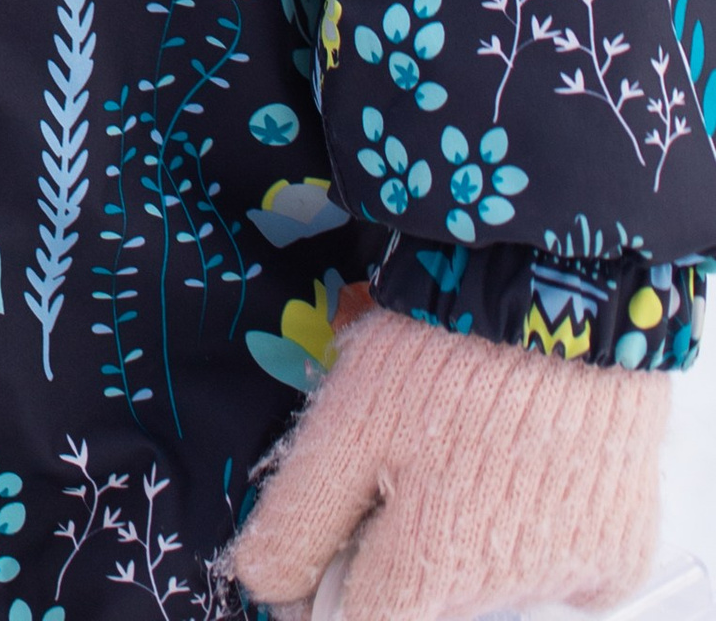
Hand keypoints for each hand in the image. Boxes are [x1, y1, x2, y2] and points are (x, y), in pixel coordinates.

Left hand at [228, 307, 668, 620]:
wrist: (557, 294)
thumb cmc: (442, 355)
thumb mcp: (344, 424)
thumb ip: (300, 521)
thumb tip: (266, 589)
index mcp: (432, 569)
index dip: (330, 580)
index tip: (332, 529)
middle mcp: (507, 595)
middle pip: (428, 605)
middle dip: (401, 553)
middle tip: (404, 468)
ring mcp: (571, 579)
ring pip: (491, 587)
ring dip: (467, 541)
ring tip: (466, 448)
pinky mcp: (618, 555)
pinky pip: (559, 569)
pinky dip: (535, 534)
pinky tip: (522, 465)